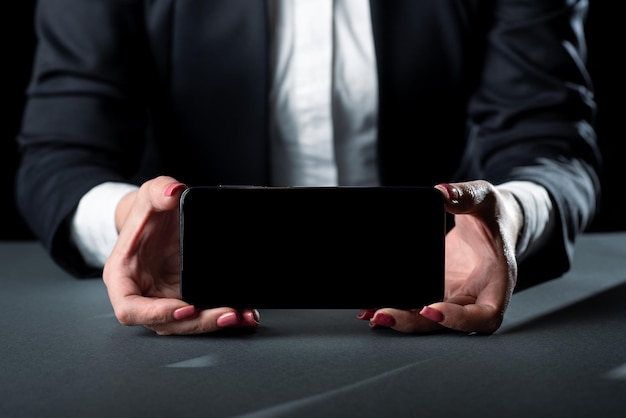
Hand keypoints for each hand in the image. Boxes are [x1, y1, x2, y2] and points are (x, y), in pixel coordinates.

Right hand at [102, 175, 258, 334]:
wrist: (160, 218)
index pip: (129, 309)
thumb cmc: (148, 212)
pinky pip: (203, 314)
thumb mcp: (150, 194)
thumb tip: (173, 193)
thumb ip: (159, 190)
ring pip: (187, 324)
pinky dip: (224, 316)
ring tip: (243, 316)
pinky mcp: (186, 299)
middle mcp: (143, 295)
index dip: (155, 314)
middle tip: (227, 315)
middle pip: (166, 323)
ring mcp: (165, 300)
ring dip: (214, 324)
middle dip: (197, 323)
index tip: (184, 309)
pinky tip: (246, 315)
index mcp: (123, 277)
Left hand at [358, 180, 522, 333]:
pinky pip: (417, 305)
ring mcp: (454, 297)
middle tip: (383, 316)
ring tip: (370, 313)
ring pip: (428, 320)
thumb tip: (443, 192)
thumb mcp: (486, 198)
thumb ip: (467, 195)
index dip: (459, 320)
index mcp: (497, 282)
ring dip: (399, 319)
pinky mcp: (437, 291)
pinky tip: (372, 307)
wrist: (490, 220)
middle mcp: (475, 296)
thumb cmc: (494, 214)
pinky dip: (396, 306)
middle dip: (413, 323)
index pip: (485, 315)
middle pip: (447, 324)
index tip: (431, 310)